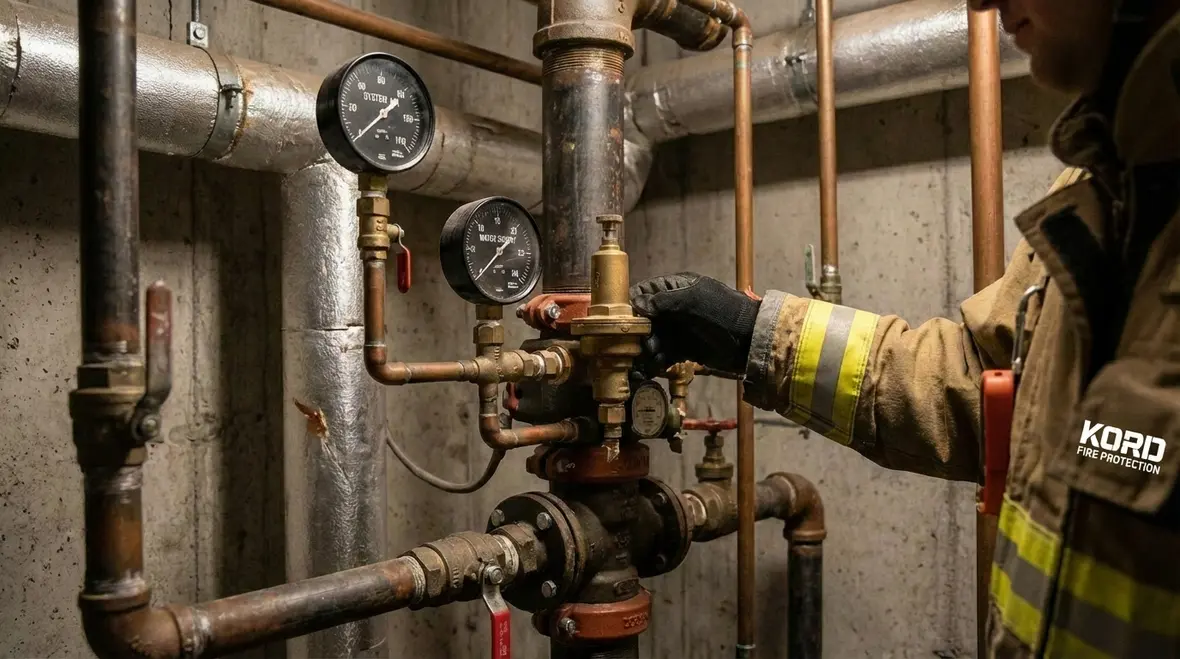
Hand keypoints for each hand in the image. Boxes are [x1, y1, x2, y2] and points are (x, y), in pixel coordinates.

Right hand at [629, 272, 759, 375]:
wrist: (750, 340)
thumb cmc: (725, 312)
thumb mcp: (695, 299)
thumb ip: (664, 300)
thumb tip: (638, 303)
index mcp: (676, 288)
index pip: (645, 292)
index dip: (632, 305)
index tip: (625, 321)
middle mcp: (674, 308)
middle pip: (645, 319)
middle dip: (639, 333)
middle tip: (641, 344)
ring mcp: (679, 329)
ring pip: (652, 339)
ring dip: (647, 349)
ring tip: (651, 356)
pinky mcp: (685, 349)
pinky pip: (664, 354)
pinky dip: (657, 361)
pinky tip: (655, 366)